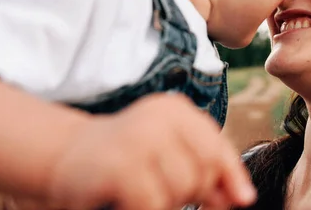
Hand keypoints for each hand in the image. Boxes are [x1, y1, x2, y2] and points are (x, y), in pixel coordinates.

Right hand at [47, 93, 255, 209]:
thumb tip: (242, 197)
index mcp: (175, 110)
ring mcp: (139, 139)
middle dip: (191, 193)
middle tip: (159, 188)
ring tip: (138, 190)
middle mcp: (159, 118)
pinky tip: (124, 199)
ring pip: (180, 191)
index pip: (217, 147)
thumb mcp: (170, 153)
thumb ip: (205, 170)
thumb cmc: (127, 158)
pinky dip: (143, 209)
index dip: (231, 176)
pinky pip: (153, 204)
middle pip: (203, 173)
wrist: (67, 156)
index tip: (240, 200)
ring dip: (163, 203)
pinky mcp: (120, 165)